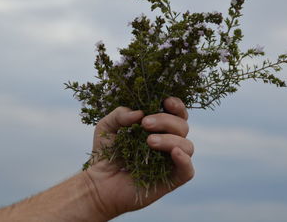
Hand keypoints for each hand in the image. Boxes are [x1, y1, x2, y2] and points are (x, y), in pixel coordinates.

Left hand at [84, 97, 194, 218]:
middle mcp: (168, 142)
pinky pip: (188, 170)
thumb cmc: (105, 153)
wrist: (99, 184)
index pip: (177, 113)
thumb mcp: (107, 126)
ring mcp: (170, 162)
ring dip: (171, 139)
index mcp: (158, 128)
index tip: (165, 102)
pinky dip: (184, 160)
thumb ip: (120, 114)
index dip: (176, 105)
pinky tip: (173, 152)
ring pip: (187, 145)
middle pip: (182, 126)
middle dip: (166, 121)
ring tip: (148, 141)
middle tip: (145, 124)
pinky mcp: (170, 180)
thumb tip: (140, 113)